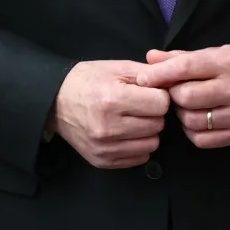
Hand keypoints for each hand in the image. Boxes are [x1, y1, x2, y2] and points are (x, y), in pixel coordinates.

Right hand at [54, 60, 171, 168]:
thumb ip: (148, 74)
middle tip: (140, 106)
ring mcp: (105, 148)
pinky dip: (138, 146)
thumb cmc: (88, 81)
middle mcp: (108, 127)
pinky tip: (127, 133)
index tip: (149, 93)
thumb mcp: (117, 68)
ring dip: (148, 131)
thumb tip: (174, 83)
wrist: (55, 102)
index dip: (159, 96)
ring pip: (151, 144)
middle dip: (154, 113)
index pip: (160, 104)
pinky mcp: (102, 161)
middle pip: (158, 125)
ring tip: (133, 119)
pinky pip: (139, 158)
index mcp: (112, 99)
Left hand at [139, 45, 229, 147]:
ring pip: (191, 121)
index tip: (144, 79)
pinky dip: (192, 131)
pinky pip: (201, 139)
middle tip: (176, 92)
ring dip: (182, 114)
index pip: (186, 68)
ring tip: (189, 106)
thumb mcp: (217, 52)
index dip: (160, 74)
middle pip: (185, 98)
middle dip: (174, 95)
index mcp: (226, 63)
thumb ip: (182, 57)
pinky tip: (197, 120)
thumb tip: (150, 58)